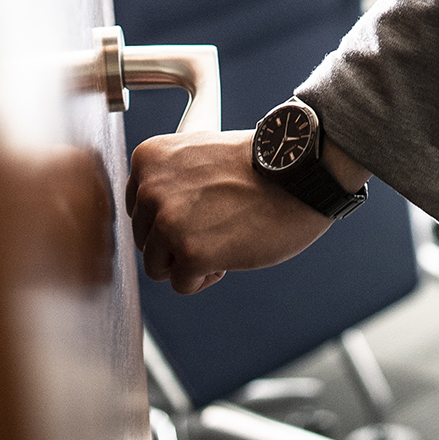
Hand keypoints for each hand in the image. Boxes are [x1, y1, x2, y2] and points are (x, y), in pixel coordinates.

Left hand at [126, 128, 331, 294]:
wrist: (301, 170)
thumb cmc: (258, 165)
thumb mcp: (198, 154)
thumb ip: (166, 180)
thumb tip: (147, 218)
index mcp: (148, 158)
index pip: (138, 209)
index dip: (170, 215)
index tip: (200, 207)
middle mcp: (150, 189)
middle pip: (145, 240)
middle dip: (178, 240)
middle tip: (219, 219)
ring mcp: (169, 222)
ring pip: (158, 267)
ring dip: (190, 260)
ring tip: (224, 234)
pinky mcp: (191, 253)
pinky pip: (182, 285)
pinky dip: (206, 276)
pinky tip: (231, 250)